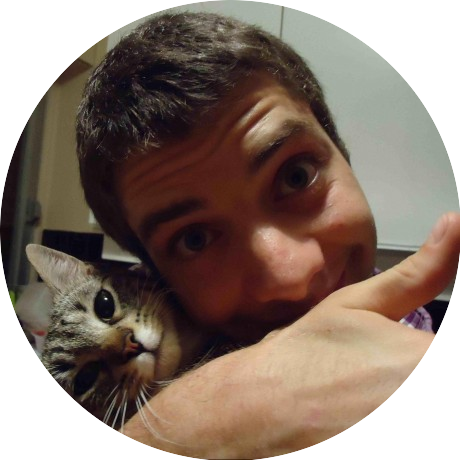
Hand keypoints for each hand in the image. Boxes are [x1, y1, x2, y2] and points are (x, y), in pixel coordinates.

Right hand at [93, 212, 459, 458]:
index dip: (434, 380)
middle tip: (377, 410)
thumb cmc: (302, 356)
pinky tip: (360, 451)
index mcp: (437, 358)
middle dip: (426, 414)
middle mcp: (445, 413)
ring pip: (442, 449)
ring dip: (413, 443)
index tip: (395, 382)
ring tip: (367, 435)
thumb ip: (418, 271)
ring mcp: (427, 458)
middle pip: (455, 417)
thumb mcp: (356, 306)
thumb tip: (455, 224)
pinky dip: (395, 459)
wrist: (252, 412)